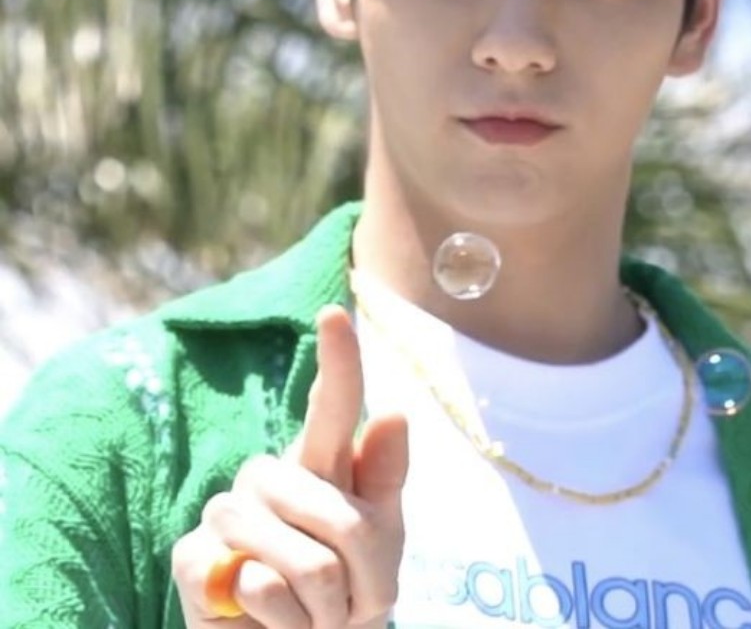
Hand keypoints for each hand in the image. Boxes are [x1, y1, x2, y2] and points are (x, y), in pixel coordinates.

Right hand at [172, 305, 408, 627]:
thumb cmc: (347, 586)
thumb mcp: (383, 537)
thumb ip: (385, 479)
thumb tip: (395, 412)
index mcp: (321, 459)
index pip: (333, 403)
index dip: (338, 359)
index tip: (335, 314)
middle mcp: (271, 474)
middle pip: (337, 515)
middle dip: (359, 573)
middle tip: (348, 600)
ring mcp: (228, 509)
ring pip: (300, 558)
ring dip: (321, 605)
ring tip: (310, 611)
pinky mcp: (193, 556)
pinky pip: (257, 585)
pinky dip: (280, 618)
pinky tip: (265, 618)